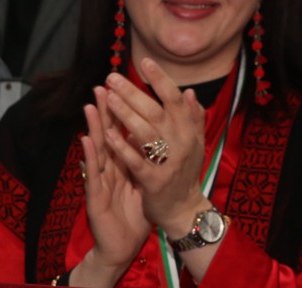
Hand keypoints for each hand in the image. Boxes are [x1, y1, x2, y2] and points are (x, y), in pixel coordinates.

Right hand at [73, 86, 150, 287]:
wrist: (121, 246)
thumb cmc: (132, 214)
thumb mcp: (143, 183)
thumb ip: (145, 160)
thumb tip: (152, 138)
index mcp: (122, 166)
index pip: (122, 134)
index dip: (122, 111)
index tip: (124, 86)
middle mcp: (109, 171)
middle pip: (107, 136)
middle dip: (105, 111)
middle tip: (101, 85)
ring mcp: (100, 183)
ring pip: (97, 150)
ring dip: (93, 127)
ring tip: (89, 104)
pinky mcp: (95, 198)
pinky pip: (93, 175)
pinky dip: (90, 156)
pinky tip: (86, 140)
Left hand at [101, 58, 209, 237]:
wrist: (183, 211)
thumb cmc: (184, 175)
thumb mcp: (194, 145)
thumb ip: (193, 120)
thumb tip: (191, 93)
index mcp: (189, 132)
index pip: (174, 99)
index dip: (161, 79)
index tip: (144, 62)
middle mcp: (181, 143)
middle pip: (155, 111)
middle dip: (133, 93)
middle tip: (112, 78)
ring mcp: (168, 162)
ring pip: (145, 132)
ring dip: (125, 114)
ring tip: (107, 99)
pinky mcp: (154, 181)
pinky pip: (136, 160)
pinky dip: (122, 147)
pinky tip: (107, 134)